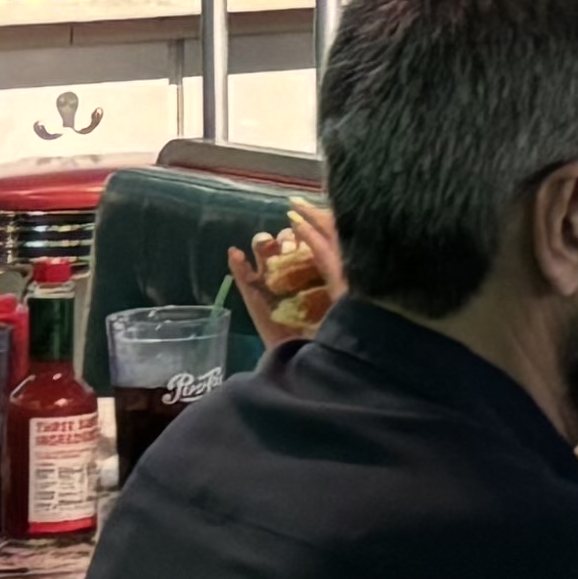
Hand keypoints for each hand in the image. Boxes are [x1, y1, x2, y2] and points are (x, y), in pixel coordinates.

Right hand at [226, 200, 339, 349]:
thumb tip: (315, 229)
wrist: (316, 371)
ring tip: (265, 244)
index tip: (296, 206)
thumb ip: (331, 260)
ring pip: (266, 262)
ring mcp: (277, 296)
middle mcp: (299, 282)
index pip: (314, 242)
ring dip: (263, 247)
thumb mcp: (342, 290)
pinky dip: (239, 268)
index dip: (307, 222)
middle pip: (287, 250)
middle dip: (284, 238)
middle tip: (284, 240)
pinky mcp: (260, 311)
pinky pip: (246, 286)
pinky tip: (235, 254)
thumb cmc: (338, 332)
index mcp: (324, 276)